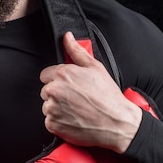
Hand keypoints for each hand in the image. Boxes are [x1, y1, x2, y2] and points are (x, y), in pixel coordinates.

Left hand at [39, 32, 141, 152]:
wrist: (116, 122)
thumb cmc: (108, 97)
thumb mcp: (95, 68)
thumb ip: (77, 51)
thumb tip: (68, 38)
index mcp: (62, 74)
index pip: (46, 74)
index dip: (58, 79)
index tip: (69, 85)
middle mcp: (54, 90)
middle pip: (46, 90)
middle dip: (57, 93)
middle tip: (76, 98)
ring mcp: (52, 108)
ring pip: (47, 106)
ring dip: (57, 108)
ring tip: (76, 109)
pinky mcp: (53, 124)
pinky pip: (49, 121)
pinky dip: (59, 122)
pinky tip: (74, 119)